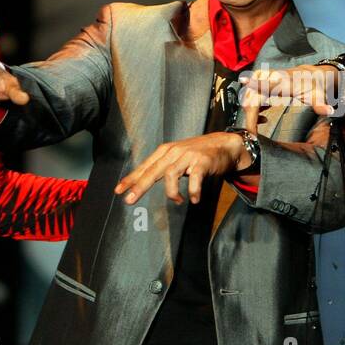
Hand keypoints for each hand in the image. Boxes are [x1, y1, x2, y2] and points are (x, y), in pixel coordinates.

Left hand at [114, 132, 246, 204]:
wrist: (225, 145)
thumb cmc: (198, 153)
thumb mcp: (177, 157)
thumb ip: (163, 167)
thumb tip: (142, 181)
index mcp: (166, 151)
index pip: (145, 166)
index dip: (131, 179)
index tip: (119, 190)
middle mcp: (174, 152)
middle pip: (153, 171)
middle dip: (140, 186)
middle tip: (130, 200)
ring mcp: (188, 156)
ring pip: (170, 174)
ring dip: (171, 192)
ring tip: (177, 200)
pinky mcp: (203, 162)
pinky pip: (194, 179)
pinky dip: (193, 191)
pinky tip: (194, 199)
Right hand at [240, 64, 339, 117]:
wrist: (309, 75)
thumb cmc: (312, 86)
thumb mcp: (318, 96)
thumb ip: (321, 105)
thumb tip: (329, 111)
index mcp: (285, 80)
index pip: (269, 82)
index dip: (256, 82)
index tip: (244, 80)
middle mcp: (271, 78)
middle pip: (253, 96)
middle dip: (249, 115)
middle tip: (252, 133)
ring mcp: (264, 79)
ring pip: (248, 97)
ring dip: (250, 113)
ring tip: (259, 124)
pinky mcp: (261, 83)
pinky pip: (250, 97)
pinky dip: (252, 110)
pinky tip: (262, 118)